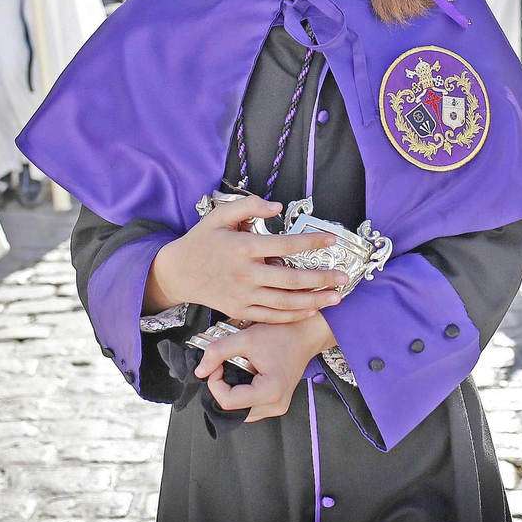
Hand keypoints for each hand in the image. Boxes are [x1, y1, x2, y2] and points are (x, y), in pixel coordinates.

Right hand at [147, 196, 346, 322]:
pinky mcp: (239, 310)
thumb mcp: (219, 215)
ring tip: (335, 298)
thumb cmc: (202, 241)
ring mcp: (243, 295)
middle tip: (343, 277)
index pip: (284, 245)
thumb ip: (248, 206)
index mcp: (243, 247)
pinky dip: (292, 315)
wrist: (178, 272)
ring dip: (313, 301)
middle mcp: (245, 274)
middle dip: (320, 279)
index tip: (331, 239)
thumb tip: (277, 207)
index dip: (311, 242)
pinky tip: (310, 310)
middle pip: (290, 279)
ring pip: (284, 302)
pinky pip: (270, 316)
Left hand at [196, 317, 335, 421]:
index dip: (215, 383)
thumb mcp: (245, 338)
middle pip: (233, 410)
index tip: (217, 365)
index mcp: (270, 391)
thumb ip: (218, 352)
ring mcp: (278, 407)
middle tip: (224, 367)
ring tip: (235, 371)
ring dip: (230, 393)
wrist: (304, 334)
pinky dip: (241, 395)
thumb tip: (200, 371)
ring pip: (240, 412)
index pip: (227, 402)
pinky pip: (250, 408)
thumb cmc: (281, 335)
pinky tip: (244, 376)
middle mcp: (276, 405)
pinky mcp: (277, 404)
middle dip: (221, 389)